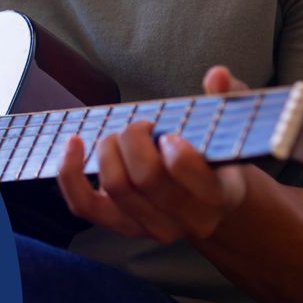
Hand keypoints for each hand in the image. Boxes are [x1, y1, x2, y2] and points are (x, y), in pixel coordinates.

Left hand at [57, 66, 250, 242]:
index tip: (170, 134)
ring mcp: (153, 227)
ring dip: (109, 149)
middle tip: (141, 125)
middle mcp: (188, 219)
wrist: (211, 198)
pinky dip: (71, 174)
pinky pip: (84, 205)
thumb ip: (229, 96)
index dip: (179, 155)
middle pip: (148, 179)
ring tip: (120, 135)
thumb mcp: (231, 123)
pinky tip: (74, 144)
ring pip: (116, 188)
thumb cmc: (218, 152)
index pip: (199, 181)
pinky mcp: (122, 226)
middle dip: (135, 140)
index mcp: (220, 194)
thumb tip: (216, 75)